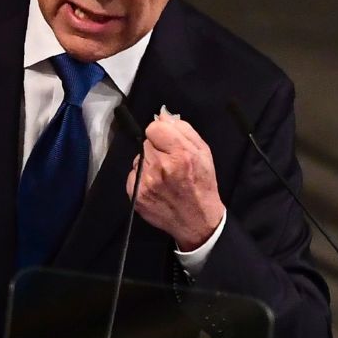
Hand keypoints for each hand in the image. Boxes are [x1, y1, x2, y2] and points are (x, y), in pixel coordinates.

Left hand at [125, 111, 225, 251]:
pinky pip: (132, 174)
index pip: (153, 128)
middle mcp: (162, 167)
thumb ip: (183, 130)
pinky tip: (155, 187)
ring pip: (138, 158)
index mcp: (181, 155)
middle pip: (145, 143)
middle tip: (170, 163)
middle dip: (156, 149)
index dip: (161, 134)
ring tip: (164, 177)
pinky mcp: (136, 195)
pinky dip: (142, 178)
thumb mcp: (204, 153)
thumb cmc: (202, 184)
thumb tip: (163, 115)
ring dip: (148, 164)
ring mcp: (146, 183)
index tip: (168, 143)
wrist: (198, 221)